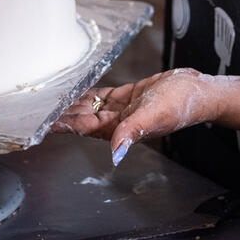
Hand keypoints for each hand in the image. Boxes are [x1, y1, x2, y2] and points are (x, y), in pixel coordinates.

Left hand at [51, 69, 218, 164]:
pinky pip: (105, 96)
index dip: (65, 124)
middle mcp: (120, 122)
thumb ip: (132, 130)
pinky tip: (79, 89)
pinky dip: (91, 92)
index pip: (85, 127)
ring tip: (54, 97)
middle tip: (40, 106)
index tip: (45, 121)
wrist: (199, 90)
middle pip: (84, 118)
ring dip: (74, 103)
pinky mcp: (130, 96)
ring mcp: (124, 109)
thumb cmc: (182, 103)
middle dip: (64, 114)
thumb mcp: (154, 114)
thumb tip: (115, 150)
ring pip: (92, 106)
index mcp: (122, 129)